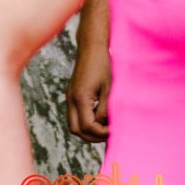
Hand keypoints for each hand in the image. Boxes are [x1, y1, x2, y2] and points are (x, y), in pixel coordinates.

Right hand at [66, 0, 110, 141]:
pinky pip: (75, 115)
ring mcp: (69, 96)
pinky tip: (98, 117)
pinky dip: (85, 121)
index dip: (102, 134)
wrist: (91, 47)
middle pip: (76, 130)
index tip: (115, 131)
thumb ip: (104, 110)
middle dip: (92, 137)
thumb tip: (103, 126)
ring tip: (104, 127)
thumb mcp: (108, 89)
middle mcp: (71, 98)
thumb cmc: (102, 65)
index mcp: (80, 98)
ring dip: (88, 130)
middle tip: (108, 133)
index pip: (88, 127)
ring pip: (74, 124)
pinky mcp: (72, 93)